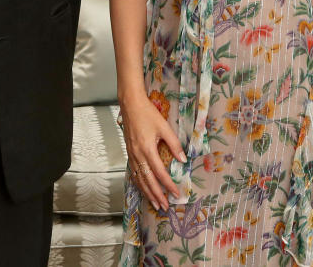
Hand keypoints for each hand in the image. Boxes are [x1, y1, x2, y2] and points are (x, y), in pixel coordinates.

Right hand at [119, 93, 184, 211]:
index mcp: (147, 149)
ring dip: (147, 192)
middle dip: (156, 195)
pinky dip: (138, 183)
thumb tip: (183, 160)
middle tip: (164, 207)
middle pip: (148, 180)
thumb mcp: (164, 127)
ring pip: (139, 179)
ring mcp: (132, 155)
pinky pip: (133, 172)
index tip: (176, 193)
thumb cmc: (148, 114)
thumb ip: (174, 144)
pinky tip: (143, 188)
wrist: (130, 105)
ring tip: (154, 203)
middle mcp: (138, 155)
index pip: (160, 173)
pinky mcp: (129, 153)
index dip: (168, 185)